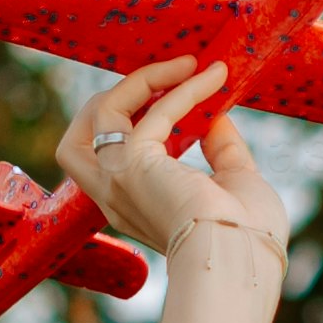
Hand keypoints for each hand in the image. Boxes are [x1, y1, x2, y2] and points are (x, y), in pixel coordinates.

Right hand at [62, 53, 283, 268]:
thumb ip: (220, 148)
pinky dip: (183, 87)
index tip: (182, 97)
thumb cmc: (246, 235)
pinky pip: (151, 109)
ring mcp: (117, 180)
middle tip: (162, 81)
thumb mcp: (233, 182)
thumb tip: (215, 114)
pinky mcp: (131, 164)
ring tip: (189, 65)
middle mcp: (115, 196)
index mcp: (135, 207)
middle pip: (76, 140)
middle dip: (113, 102)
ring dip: (146, 81)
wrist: (245, 257)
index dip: (137, 121)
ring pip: (100, 114)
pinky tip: (213, 76)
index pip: (109, 159)